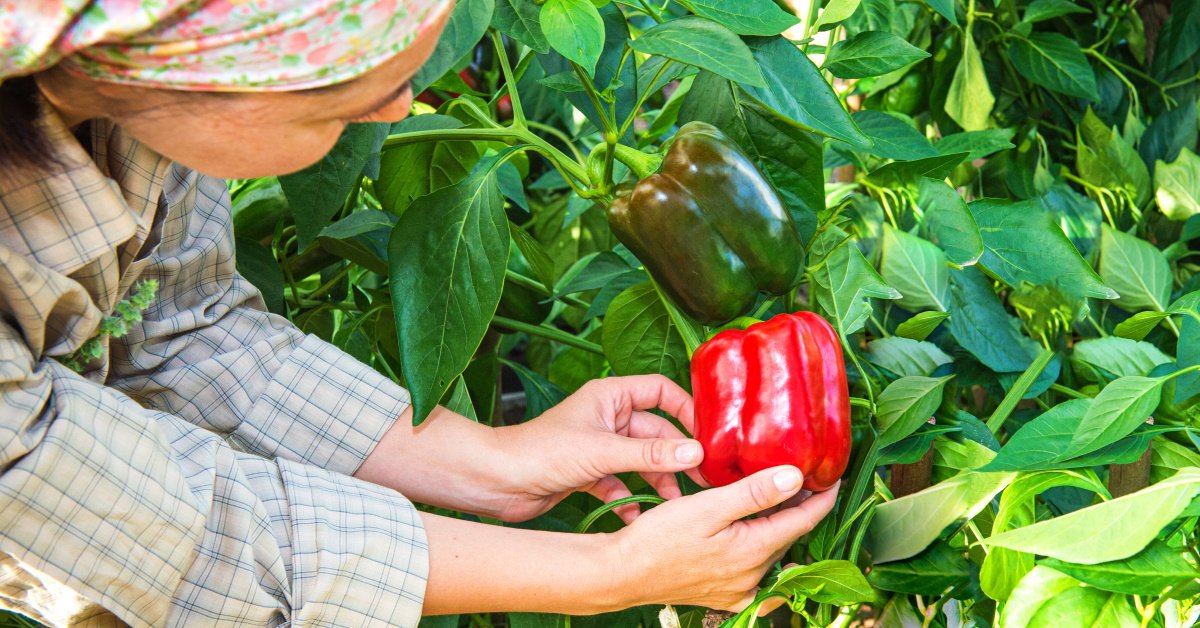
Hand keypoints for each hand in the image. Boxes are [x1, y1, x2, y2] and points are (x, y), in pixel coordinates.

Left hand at [490, 374, 707, 522]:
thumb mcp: (602, 451)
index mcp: (610, 396)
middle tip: (702, 478)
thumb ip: (651, 454)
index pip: (661, 391)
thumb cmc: (539, 451)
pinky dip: (631, 498)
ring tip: (674, 503)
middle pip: (656, 431)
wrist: (497, 482)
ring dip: (658, 481)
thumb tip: (695, 452)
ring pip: (642, 461)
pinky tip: (636, 515)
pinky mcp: (590, 473)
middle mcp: (607, 418)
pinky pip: (622, 483)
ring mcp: (599, 446)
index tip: (706, 436)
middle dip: (677, 455)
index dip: (686, 409)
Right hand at [607, 466, 838, 612]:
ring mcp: (738, 590)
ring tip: (778, 500)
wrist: (622, 574)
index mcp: (753, 551)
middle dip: (797, 509)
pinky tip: (761, 548)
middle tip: (802, 479)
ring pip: (771, 554)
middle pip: (786, 537)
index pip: (802, 521)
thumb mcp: (706, 507)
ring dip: (777, 528)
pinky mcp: (723, 596)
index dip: (821, 498)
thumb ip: (752, 493)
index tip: (833, 477)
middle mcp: (752, 576)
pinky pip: (757, 581)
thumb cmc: (658, 538)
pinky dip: (764, 560)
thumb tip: (794, 477)